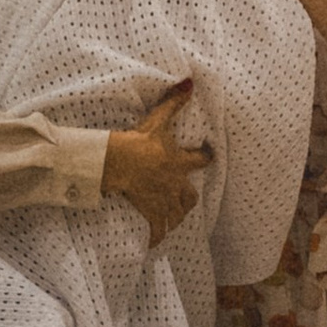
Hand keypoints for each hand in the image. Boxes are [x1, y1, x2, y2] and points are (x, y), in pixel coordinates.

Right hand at [102, 79, 208, 244]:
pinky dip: (156, 237)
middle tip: (185, 200)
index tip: (207, 155)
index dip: (205, 157)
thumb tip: (189, 82)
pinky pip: (157, 229)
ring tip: (172, 220)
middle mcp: (175, 184)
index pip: (201, 160)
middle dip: (188, 199)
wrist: (118, 161)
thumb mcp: (158, 120)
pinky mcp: (149, 211)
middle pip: (190, 197)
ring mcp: (163, 200)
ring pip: (176, 215)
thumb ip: (174, 102)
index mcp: (179, 162)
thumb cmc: (138, 141)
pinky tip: (154, 244)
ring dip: (176, 218)